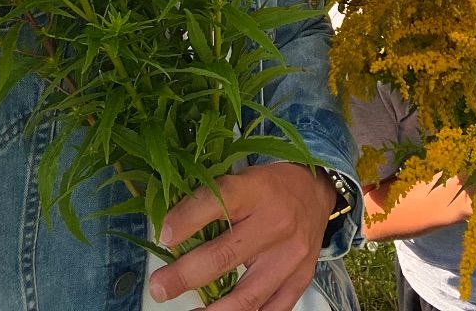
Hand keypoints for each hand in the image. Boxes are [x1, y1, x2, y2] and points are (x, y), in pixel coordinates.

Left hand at [149, 163, 336, 310]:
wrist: (316, 193)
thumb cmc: (270, 187)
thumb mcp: (242, 178)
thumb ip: (211, 202)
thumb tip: (168, 231)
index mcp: (257, 191)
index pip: (219, 201)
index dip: (188, 219)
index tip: (164, 235)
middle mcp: (276, 224)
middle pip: (225, 256)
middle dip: (185, 275)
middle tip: (159, 286)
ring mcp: (290, 257)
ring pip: (246, 295)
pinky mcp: (300, 279)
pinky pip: (270, 310)